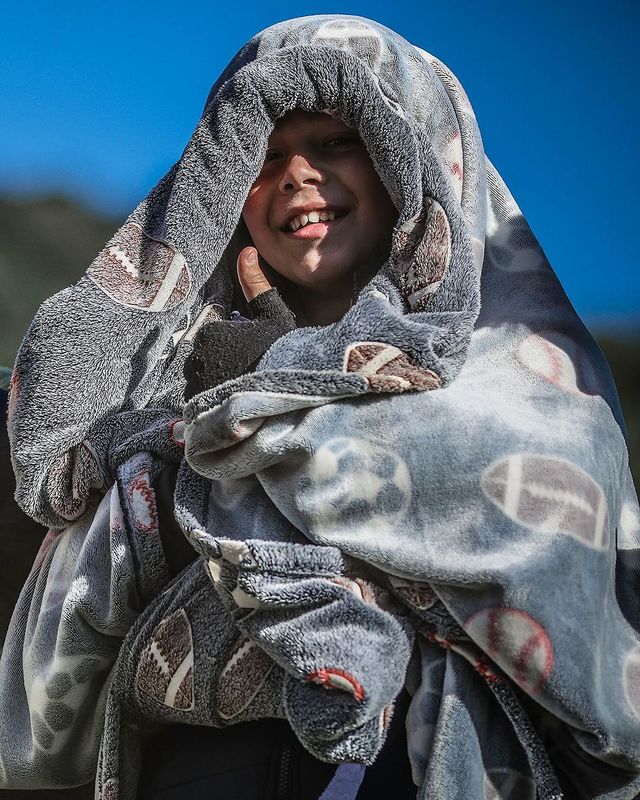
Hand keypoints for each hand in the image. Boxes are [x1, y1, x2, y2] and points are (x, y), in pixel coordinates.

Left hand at [183, 248, 295, 399]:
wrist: (285, 392)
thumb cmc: (280, 352)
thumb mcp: (273, 315)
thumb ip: (256, 285)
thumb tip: (246, 252)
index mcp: (210, 332)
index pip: (212, 337)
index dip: (231, 344)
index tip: (248, 354)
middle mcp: (197, 356)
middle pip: (204, 358)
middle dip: (219, 363)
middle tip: (245, 371)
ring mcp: (197, 383)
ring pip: (201, 379)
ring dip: (214, 382)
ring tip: (238, 388)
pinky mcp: (199, 406)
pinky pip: (198, 402)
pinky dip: (211, 402)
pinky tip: (231, 402)